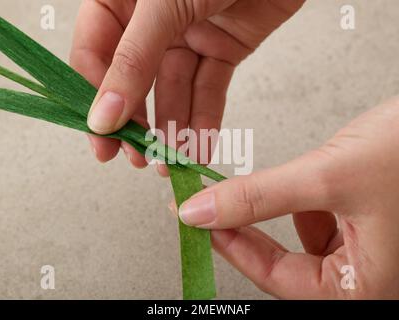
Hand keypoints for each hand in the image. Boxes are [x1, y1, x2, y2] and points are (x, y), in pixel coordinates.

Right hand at [70, 0, 304, 172]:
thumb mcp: (162, 4)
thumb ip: (133, 59)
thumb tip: (103, 114)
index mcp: (122, 1)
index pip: (95, 56)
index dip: (96, 100)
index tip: (103, 138)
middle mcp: (152, 23)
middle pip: (134, 82)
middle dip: (137, 123)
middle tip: (137, 157)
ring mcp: (188, 37)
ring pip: (175, 92)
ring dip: (173, 130)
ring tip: (170, 163)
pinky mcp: (223, 49)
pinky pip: (210, 90)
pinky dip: (206, 120)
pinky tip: (198, 149)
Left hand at [176, 97, 398, 298]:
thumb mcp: (327, 176)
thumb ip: (260, 197)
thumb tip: (204, 211)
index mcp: (365, 286)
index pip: (278, 278)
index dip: (234, 248)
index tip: (202, 224)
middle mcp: (370, 274)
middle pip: (289, 264)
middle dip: (252, 231)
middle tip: (216, 209)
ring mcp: (370, 249)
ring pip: (305, 241)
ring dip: (281, 214)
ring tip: (274, 192)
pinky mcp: (368, 223)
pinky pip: (323, 221)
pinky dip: (306, 203)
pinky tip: (311, 186)